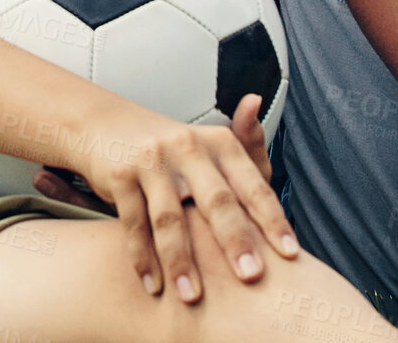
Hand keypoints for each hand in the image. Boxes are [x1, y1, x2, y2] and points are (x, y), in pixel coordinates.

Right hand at [77, 94, 295, 302]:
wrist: (107, 125)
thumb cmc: (171, 148)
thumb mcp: (210, 144)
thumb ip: (246, 145)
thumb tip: (257, 101)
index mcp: (219, 143)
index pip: (253, 185)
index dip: (273, 220)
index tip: (290, 254)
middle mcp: (188, 147)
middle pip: (217, 200)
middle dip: (235, 241)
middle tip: (251, 276)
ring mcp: (152, 160)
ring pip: (170, 218)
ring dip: (181, 262)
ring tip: (192, 296)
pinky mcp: (120, 174)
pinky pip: (134, 223)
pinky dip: (142, 258)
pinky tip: (152, 285)